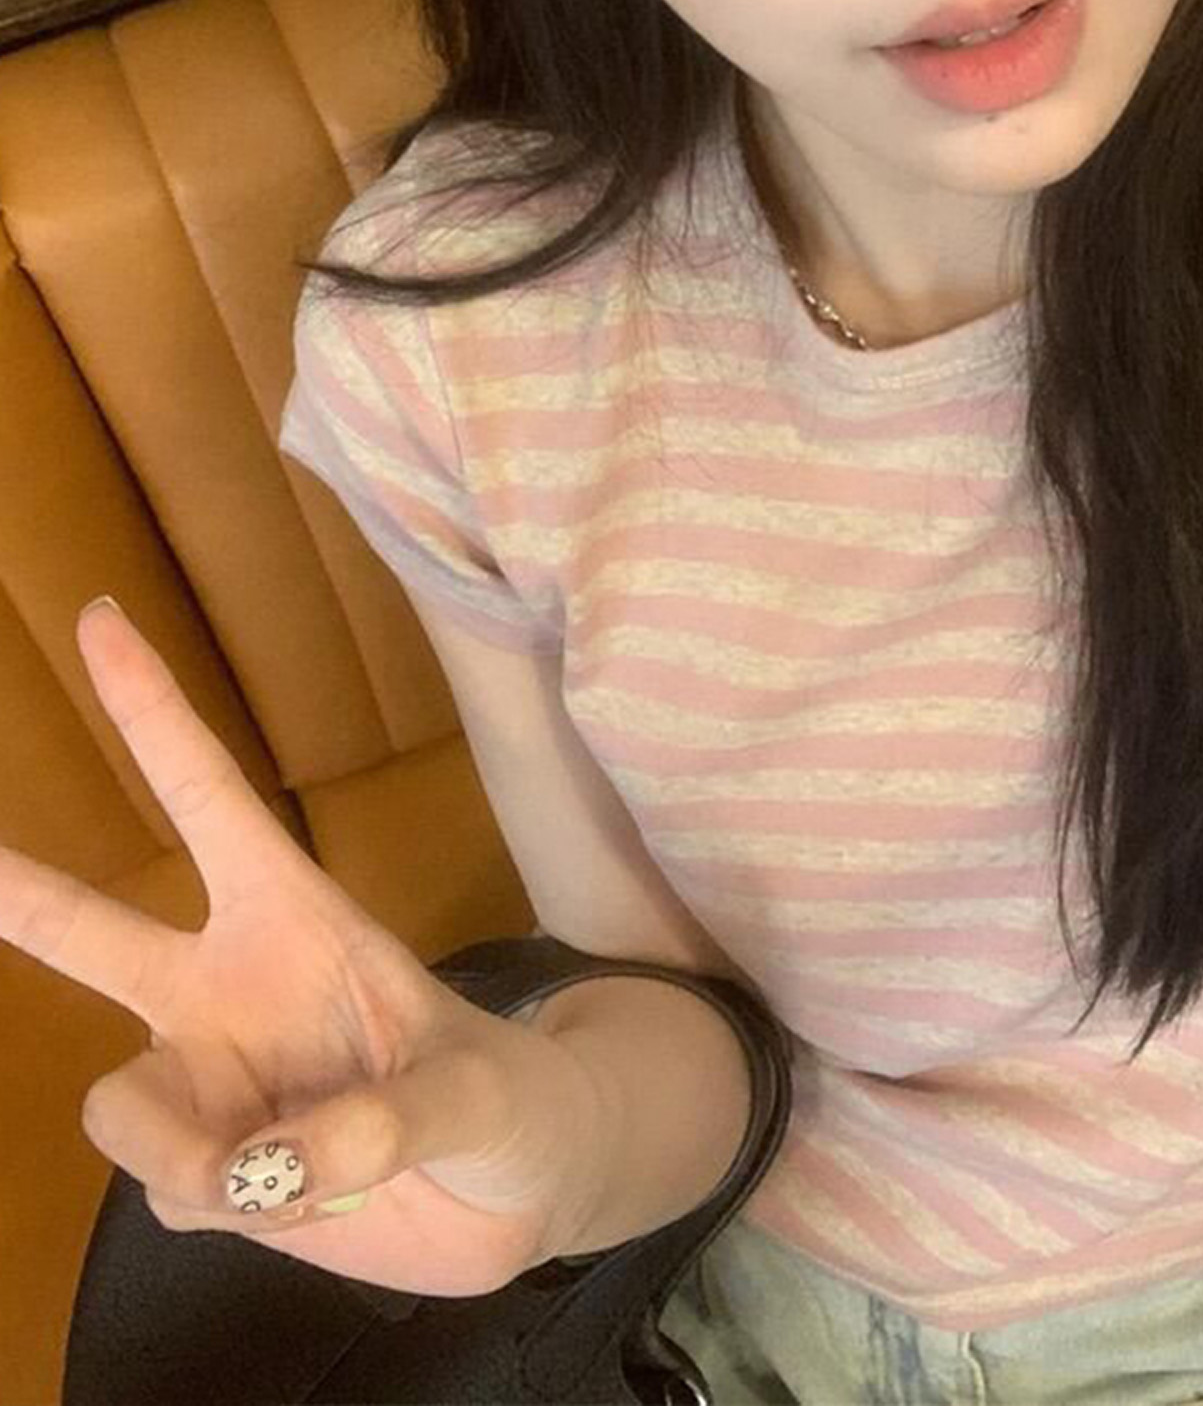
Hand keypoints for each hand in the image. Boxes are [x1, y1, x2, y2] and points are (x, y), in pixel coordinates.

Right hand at [0, 599, 606, 1295]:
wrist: (524, 1189)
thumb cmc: (516, 1098)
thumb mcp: (479, 1091)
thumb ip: (388, 1121)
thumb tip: (269, 1164)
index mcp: (298, 921)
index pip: (212, 801)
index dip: (155, 714)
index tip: (102, 619)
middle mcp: (233, 991)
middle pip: (94, 937)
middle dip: (22, 895)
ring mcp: (216, 1082)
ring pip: (126, 1114)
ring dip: (193, 1158)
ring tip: (295, 1175)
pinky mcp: (212, 1169)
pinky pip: (177, 1195)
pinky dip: (238, 1211)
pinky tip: (315, 1198)